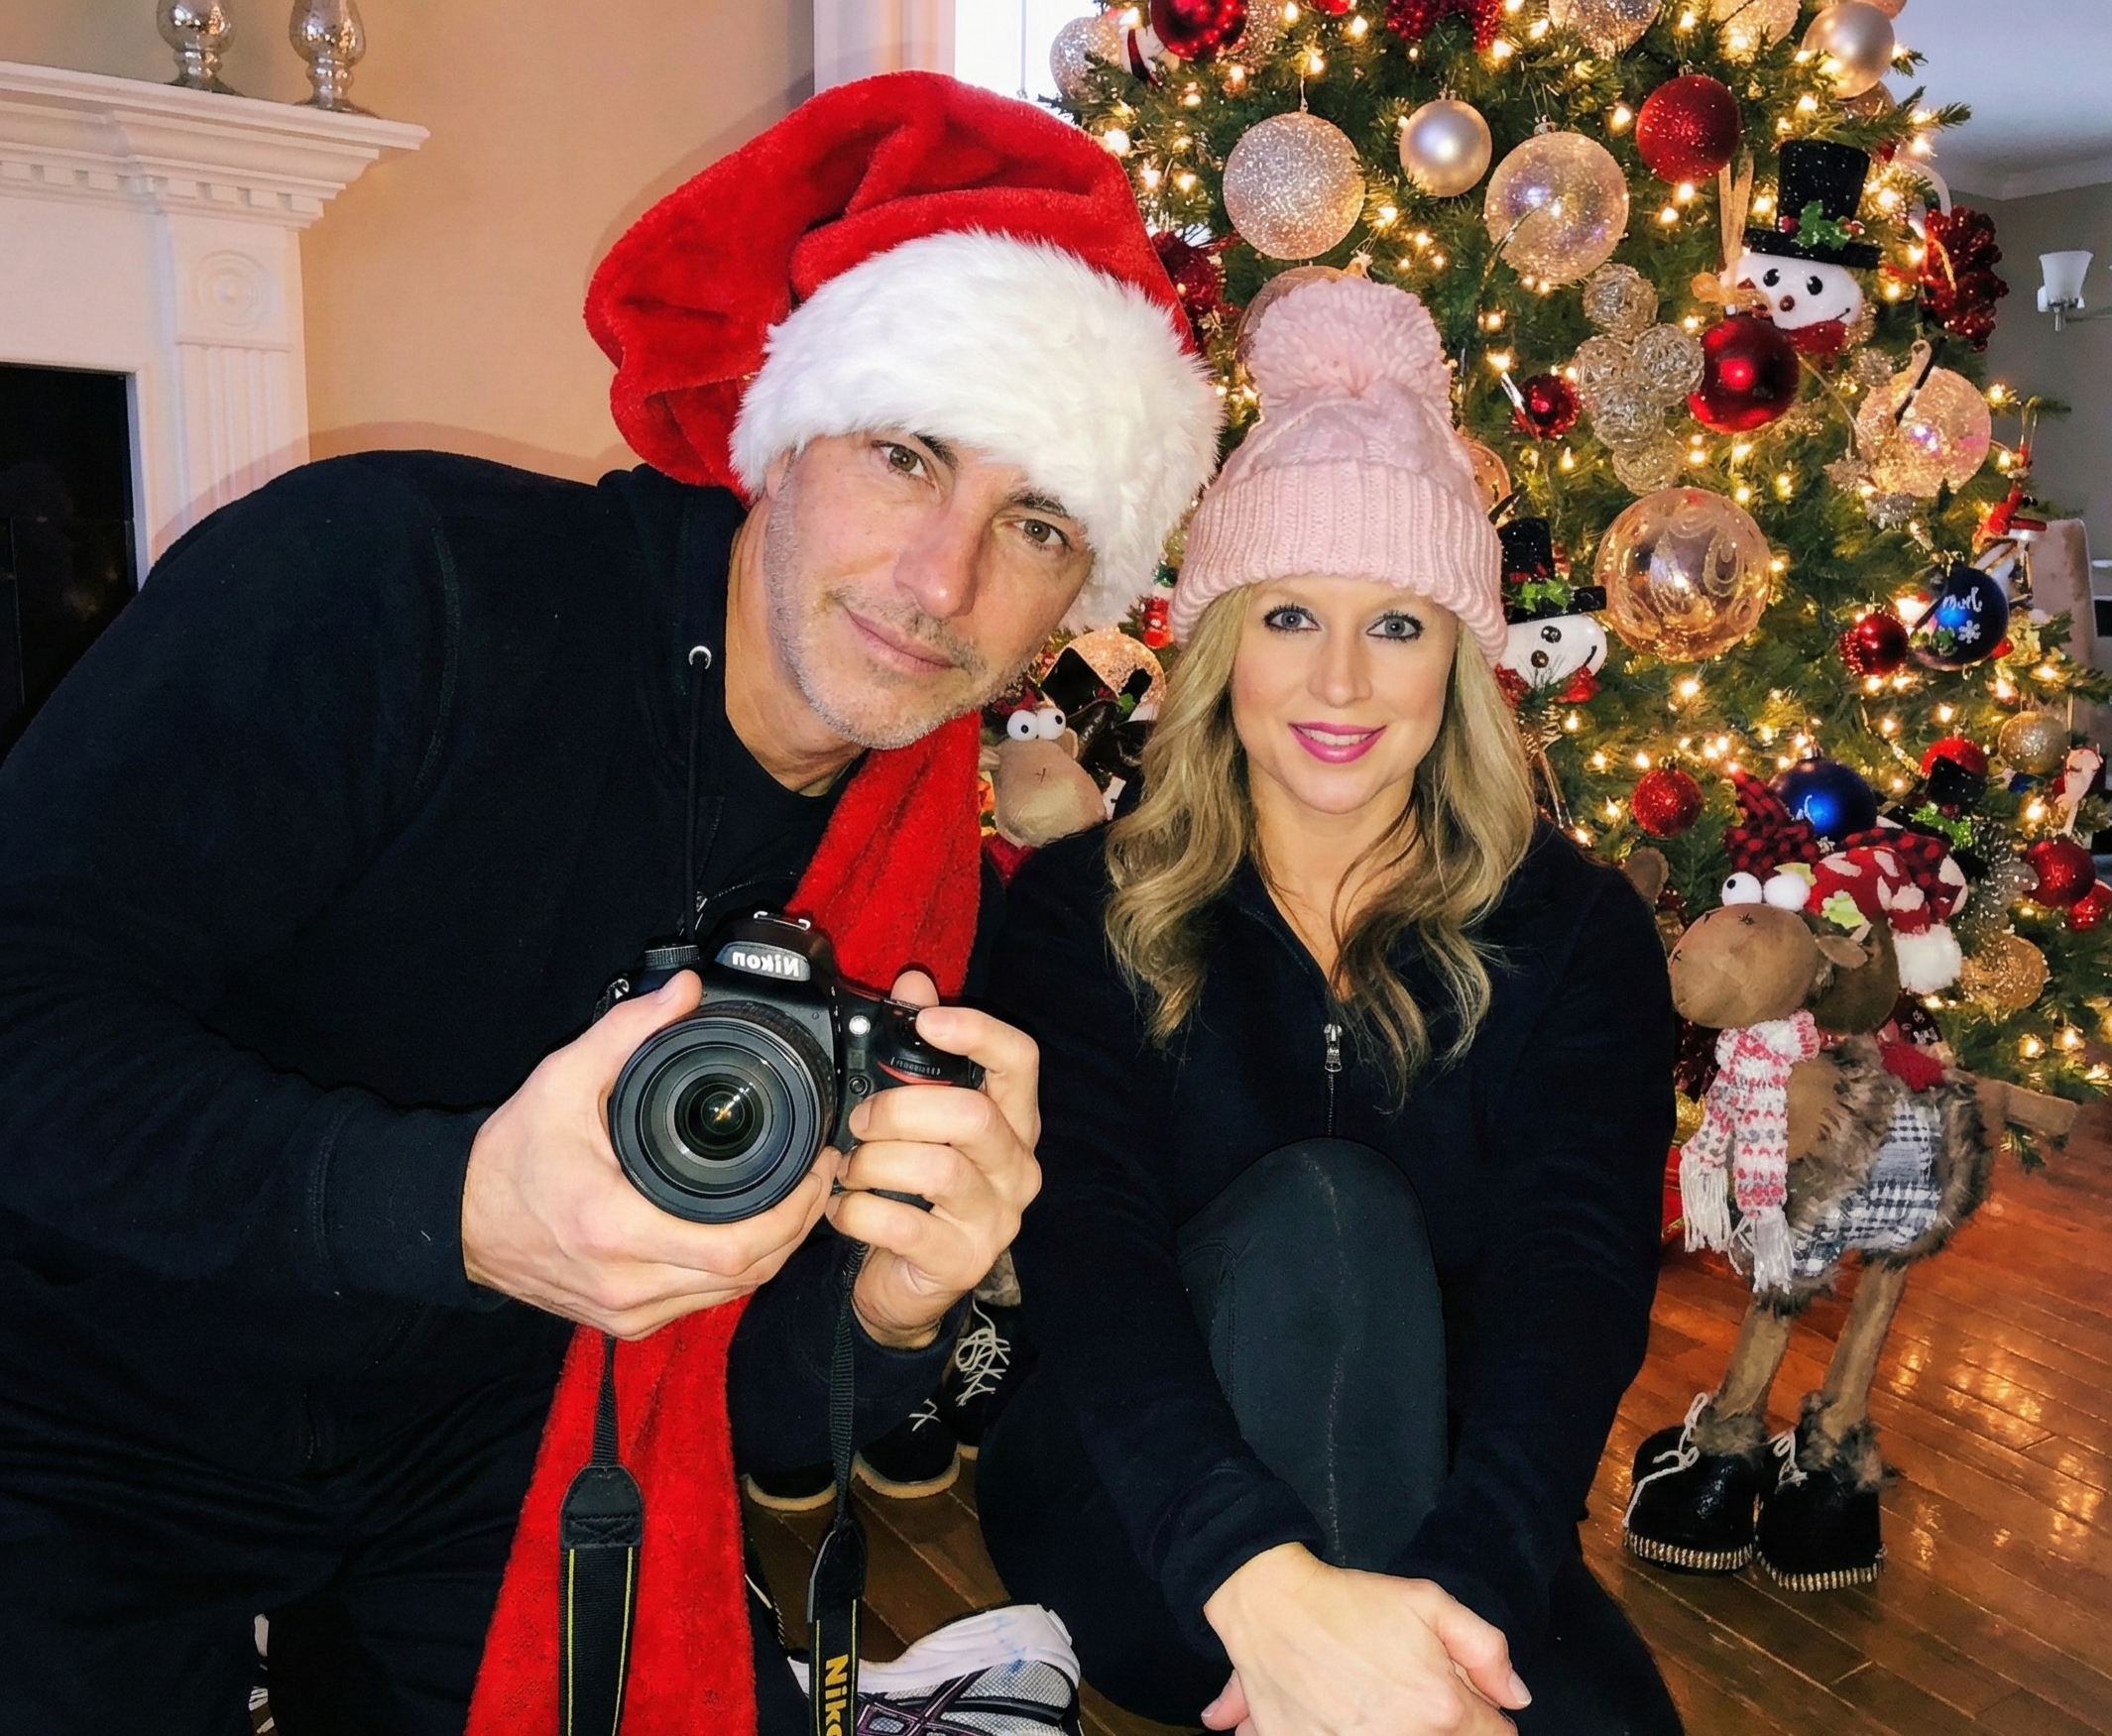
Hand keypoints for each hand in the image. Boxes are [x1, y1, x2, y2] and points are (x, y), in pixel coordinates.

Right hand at [461, 972, 831, 1337]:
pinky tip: (751, 1230)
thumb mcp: (563, 1079)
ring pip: (730, 1294)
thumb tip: (686, 991)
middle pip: (749, 1276)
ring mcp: (626, 1312)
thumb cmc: (510, 1156)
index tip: (818, 1168)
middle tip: (820, 1176)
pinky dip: (734, 1270)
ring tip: (796, 1196)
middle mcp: (626, 1284)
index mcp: (616, 1230)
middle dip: (797, 1226)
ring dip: (773, 1250)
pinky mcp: (624, 1322)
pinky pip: (701, 1301)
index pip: (739, 1249)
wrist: (459, 1220)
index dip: (794, 1213)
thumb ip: (628, 1029)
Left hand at [830, 970, 1041, 1349]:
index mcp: (1012, 1120)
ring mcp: (997, 1218)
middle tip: (860, 1120)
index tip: (925, 1022)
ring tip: (850, 1169)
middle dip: (899, 1109)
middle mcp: (1017, 1166)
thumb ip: (917, 1050)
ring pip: (939, 1169)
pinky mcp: (963, 1260)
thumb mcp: (915, 1114)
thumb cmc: (913, 1186)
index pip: (1020, 1060)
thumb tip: (914, 982)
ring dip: (875, 1162)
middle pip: (973, 1114)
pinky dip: (858, 1211)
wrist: (907, 1281)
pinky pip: (904, 1223)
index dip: (976, 1032)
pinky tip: (842, 1208)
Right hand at [1201, 1545, 1528, 1735]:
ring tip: (1376, 1703)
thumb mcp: (1429, 1601)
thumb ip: (1485, 1649)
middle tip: (1413, 1694)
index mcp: (1441, 1708)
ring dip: (1401, 1731)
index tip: (1462, 1699)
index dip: (1483, 1713)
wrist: (1271, 1606)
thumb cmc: (1349, 1601)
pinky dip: (1354, 1734)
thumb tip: (1514, 1696)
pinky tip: (1344, 1712)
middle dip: (1443, 1725)